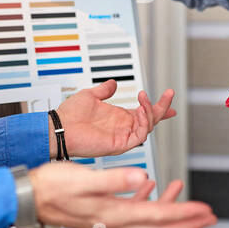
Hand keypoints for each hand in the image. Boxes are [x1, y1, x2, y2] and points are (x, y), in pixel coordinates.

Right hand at [29, 164, 214, 227]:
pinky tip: (151, 187)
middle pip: (161, 227)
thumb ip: (114, 179)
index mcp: (115, 214)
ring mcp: (109, 218)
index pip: (160, 217)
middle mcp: (116, 221)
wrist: (29, 196)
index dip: (186, 214)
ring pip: (150, 220)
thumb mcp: (84, 179)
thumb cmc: (52, 188)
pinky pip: (133, 211)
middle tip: (210, 217)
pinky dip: (148, 201)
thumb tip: (142, 177)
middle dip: (188, 222)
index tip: (206, 210)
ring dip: (172, 212)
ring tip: (190, 204)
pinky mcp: (102, 212)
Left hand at [55, 80, 175, 157]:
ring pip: (147, 127)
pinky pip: (139, 135)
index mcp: (118, 117)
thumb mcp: (90, 95)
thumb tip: (112, 83)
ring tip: (144, 99)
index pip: (143, 112)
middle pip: (150, 119)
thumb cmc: (69, 115)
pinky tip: (140, 110)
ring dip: (150, 111)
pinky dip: (143, 122)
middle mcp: (123, 127)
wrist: (59, 127)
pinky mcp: (119, 144)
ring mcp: (122, 136)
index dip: (157, 106)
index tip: (168, 98)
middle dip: (162, 107)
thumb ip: (104, 90)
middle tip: (169, 95)